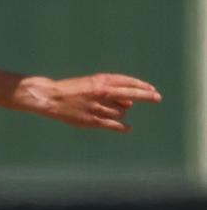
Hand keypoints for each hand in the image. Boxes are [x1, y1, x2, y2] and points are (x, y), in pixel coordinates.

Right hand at [14, 73, 161, 132]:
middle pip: (131, 94)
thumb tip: (129, 102)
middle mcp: (102, 93)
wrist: (52, 98)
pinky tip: (127, 128)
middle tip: (157, 97)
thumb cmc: (71, 89)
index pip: (127, 82)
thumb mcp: (90, 83)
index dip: (141, 85)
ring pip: (121, 111)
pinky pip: (114, 125)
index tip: (152, 89)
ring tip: (109, 110)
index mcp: (101, 81)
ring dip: (122, 111)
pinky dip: (122, 127)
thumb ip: (110, 90)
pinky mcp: (93, 121)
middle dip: (146, 95)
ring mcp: (99, 107)